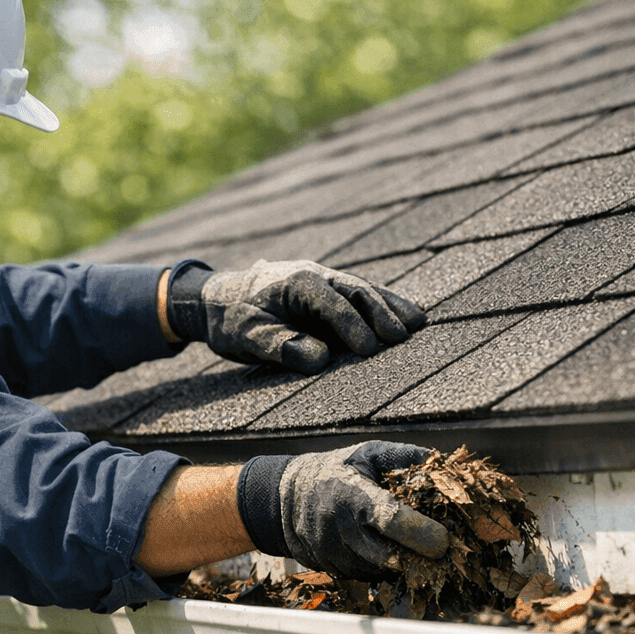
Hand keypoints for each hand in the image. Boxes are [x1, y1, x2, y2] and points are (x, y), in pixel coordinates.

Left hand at [169, 260, 426, 374]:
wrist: (216, 298)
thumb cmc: (230, 319)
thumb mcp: (246, 335)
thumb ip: (280, 345)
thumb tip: (320, 359)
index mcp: (296, 282)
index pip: (332, 304)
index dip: (352, 326)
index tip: (369, 350)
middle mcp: (315, 274)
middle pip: (355, 291)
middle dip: (381, 314)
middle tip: (402, 339)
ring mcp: (323, 279)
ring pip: (362, 290)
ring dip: (391, 306)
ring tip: (419, 324)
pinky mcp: (326, 290)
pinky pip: (358, 295)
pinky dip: (383, 303)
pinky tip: (406, 315)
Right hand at [236, 442, 448, 580]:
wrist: (285, 495)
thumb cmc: (337, 470)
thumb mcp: (369, 453)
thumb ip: (407, 458)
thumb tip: (445, 464)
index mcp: (353, 495)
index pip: (392, 520)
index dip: (423, 533)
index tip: (444, 539)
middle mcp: (339, 527)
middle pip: (389, 556)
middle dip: (418, 556)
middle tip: (436, 547)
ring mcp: (330, 551)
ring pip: (379, 570)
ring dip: (399, 563)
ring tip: (406, 544)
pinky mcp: (327, 567)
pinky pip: (364, 576)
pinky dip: (379, 568)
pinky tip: (381, 549)